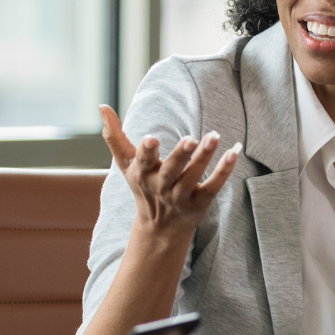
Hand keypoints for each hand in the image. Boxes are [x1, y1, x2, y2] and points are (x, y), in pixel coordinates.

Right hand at [99, 104, 238, 238]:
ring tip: (214, 137)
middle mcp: (161, 186)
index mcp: (142, 174)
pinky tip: (233, 152)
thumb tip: (101, 106)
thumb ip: (114, 136)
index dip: (147, 152)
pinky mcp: (200, 203)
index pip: (143, 162)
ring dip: (204, 158)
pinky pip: (213, 187)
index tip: (151, 139)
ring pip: (193, 177)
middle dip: (180, 156)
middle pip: (171, 171)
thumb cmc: (143, 187)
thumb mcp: (126, 164)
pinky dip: (223, 172)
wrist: (160, 228)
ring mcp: (181, 197)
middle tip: (191, 138)